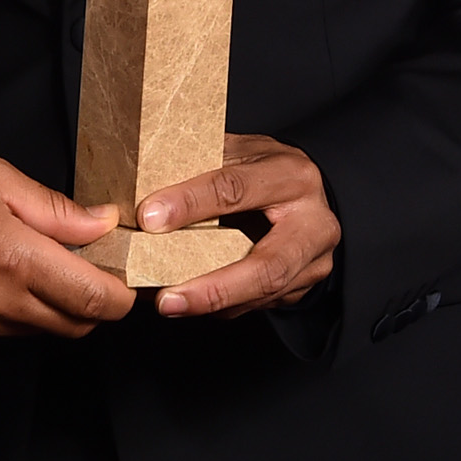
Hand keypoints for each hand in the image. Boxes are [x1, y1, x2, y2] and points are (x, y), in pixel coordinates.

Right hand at [0, 153, 133, 345]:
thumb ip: (53, 208)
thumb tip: (101, 223)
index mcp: (14, 259)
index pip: (95, 300)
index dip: (121, 293)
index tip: (124, 272)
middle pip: (77, 325)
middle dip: (93, 301)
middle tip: (86, 264)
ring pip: (41, 330)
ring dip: (53, 305)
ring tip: (35, 262)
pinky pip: (4, 332)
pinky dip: (16, 311)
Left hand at [139, 133, 339, 318]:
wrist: (309, 193)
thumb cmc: (267, 169)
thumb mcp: (240, 154)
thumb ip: (204, 166)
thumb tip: (146, 186)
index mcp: (292, 176)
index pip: (236, 189)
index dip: (190, 204)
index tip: (150, 219)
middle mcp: (313, 222)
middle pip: (267, 266)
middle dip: (214, 288)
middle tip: (167, 300)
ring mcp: (314, 261)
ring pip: (263, 293)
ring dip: (212, 304)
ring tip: (169, 304)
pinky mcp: (304, 286)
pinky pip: (259, 304)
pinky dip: (222, 307)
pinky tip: (192, 303)